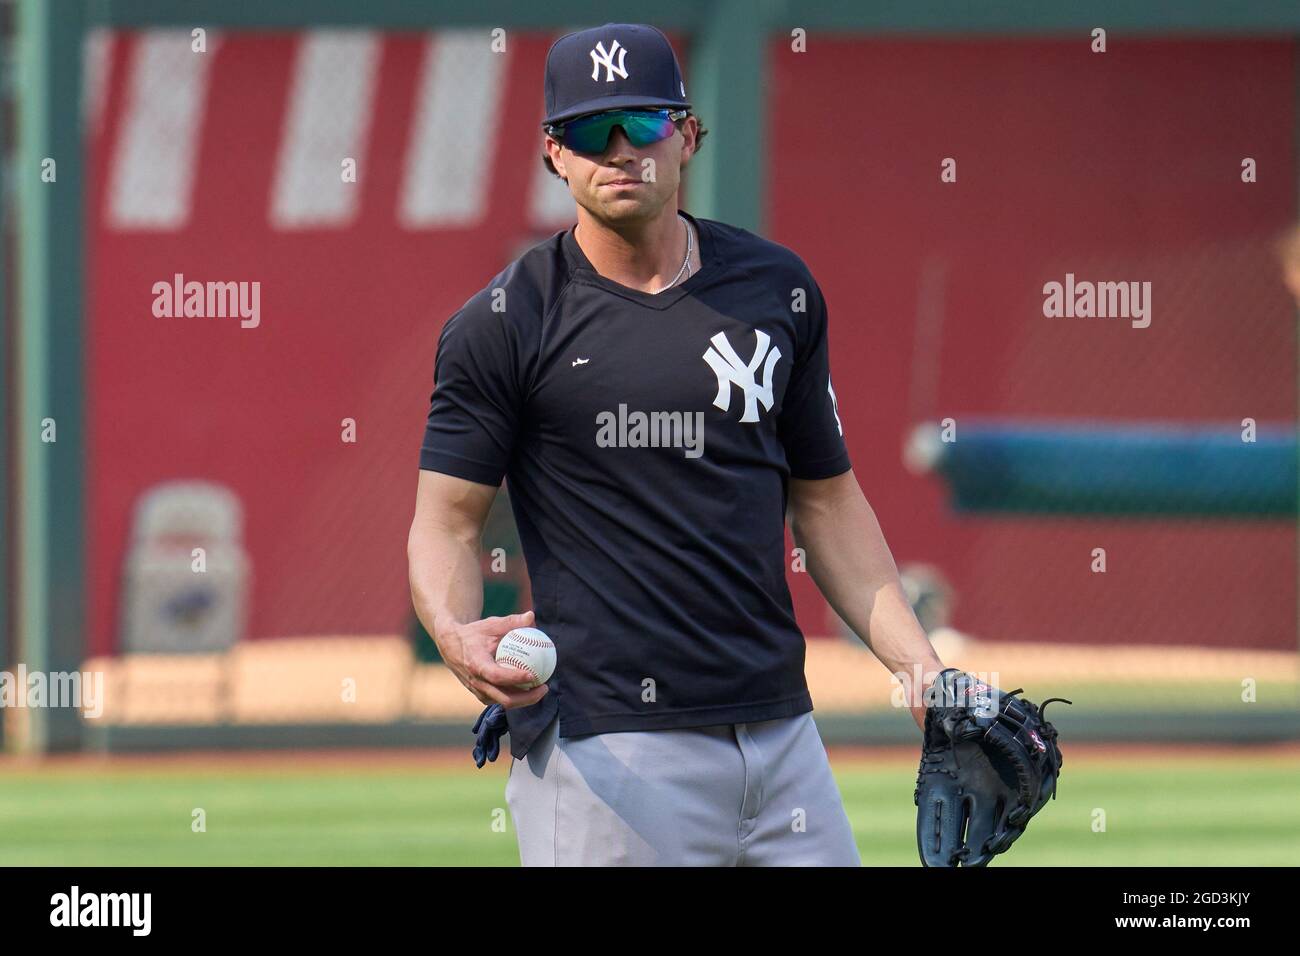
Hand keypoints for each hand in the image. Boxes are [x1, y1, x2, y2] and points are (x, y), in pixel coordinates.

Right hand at [435, 610, 549, 708]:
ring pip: (503, 702)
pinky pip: (500, 699)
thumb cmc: (474, 633)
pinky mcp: (480, 694)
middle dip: (527, 698)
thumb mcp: (491, 624)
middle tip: (544, 686)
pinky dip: (515, 696)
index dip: (515, 678)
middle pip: (504, 698)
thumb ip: (511, 622)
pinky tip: (530, 688)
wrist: (450, 645)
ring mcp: (477, 691)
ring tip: (541, 689)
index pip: (497, 676)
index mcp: (476, 664)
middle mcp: (476, 681)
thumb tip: (532, 616)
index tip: (533, 675)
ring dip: (524, 700)